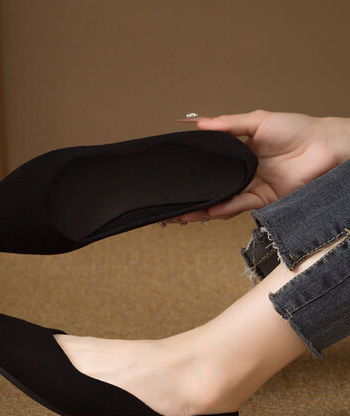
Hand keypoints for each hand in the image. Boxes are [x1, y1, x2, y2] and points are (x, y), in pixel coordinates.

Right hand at [164, 109, 349, 222]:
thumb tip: (200, 124)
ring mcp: (252, 187)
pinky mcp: (264, 199)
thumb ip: (228, 124)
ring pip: (223, 200)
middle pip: (214, 186)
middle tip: (173, 200)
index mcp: (240, 153)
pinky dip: (223, 209)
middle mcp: (244, 172)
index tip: (176, 172)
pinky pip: (239, 206)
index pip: (212, 163)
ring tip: (183, 214)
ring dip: (204, 208)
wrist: (322, 146)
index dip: (195, 170)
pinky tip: (208, 211)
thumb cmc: (295, 129)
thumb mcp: (257, 120)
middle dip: (194, 195)